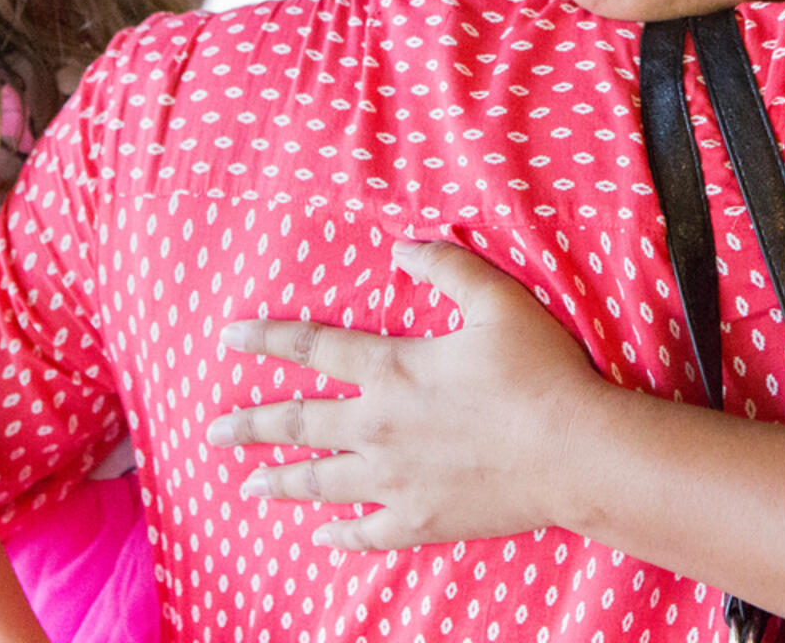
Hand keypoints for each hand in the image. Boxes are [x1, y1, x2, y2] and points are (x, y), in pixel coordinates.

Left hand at [208, 240, 603, 549]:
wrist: (572, 450)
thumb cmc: (537, 370)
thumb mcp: (495, 300)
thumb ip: (445, 267)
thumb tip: (402, 247)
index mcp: (392, 370)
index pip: (314, 348)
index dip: (268, 339)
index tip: (228, 337)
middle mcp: (379, 426)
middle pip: (300, 423)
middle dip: (252, 424)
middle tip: (213, 431)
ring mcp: (395, 480)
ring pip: (321, 481)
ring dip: (281, 480)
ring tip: (249, 484)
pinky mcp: (420, 520)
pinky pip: (365, 532)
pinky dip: (339, 535)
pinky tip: (322, 537)